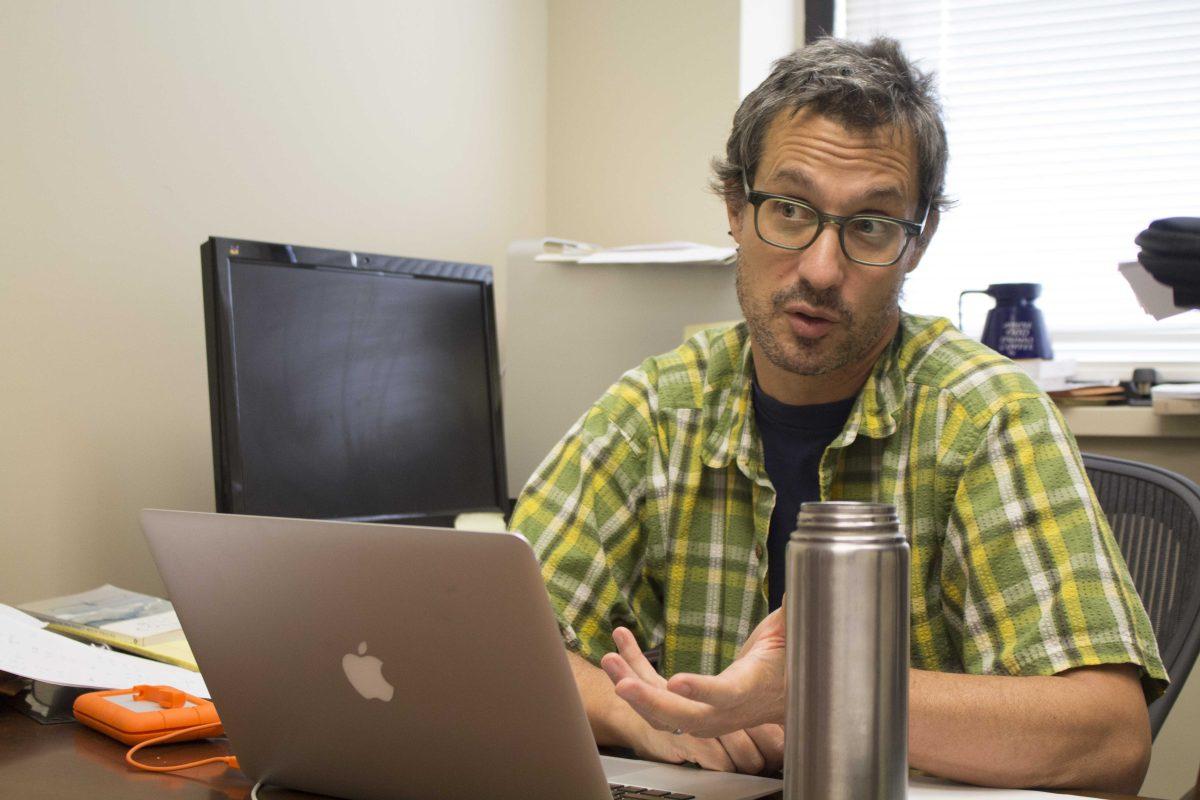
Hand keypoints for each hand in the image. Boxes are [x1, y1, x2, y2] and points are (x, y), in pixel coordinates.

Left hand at [601, 627, 781, 774]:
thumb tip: (799, 582)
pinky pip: (655, 694)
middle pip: (684, 716)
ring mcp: (704, 713)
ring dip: (632, 682)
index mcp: (751, 687)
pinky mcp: (688, 706)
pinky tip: (620, 644)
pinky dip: (635, 670)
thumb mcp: (792, 632)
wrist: (787, 695)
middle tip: (621, 685)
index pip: (726, 694)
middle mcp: (725, 709)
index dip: (702, 691)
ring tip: (609, 658)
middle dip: (649, 701)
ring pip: (661, 711)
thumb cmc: (790, 659)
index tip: (677, 683)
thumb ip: (794, 611)